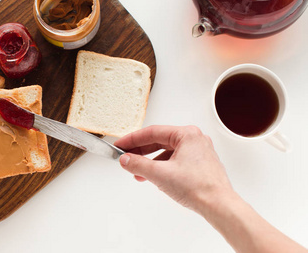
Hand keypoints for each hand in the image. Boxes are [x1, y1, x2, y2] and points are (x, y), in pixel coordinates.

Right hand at [114, 125, 232, 213]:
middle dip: (140, 151)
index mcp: (187, 134)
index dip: (132, 139)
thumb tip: (126, 160)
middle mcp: (194, 139)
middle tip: (125, 156)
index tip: (120, 145)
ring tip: (136, 171)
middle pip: (159, 141)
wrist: (219, 206)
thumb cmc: (199, 187)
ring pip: (166, 152)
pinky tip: (152, 177)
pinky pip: (174, 160)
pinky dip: (161, 167)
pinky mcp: (199, 164)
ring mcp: (198, 152)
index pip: (152, 132)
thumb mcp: (159, 174)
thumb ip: (138, 164)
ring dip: (149, 161)